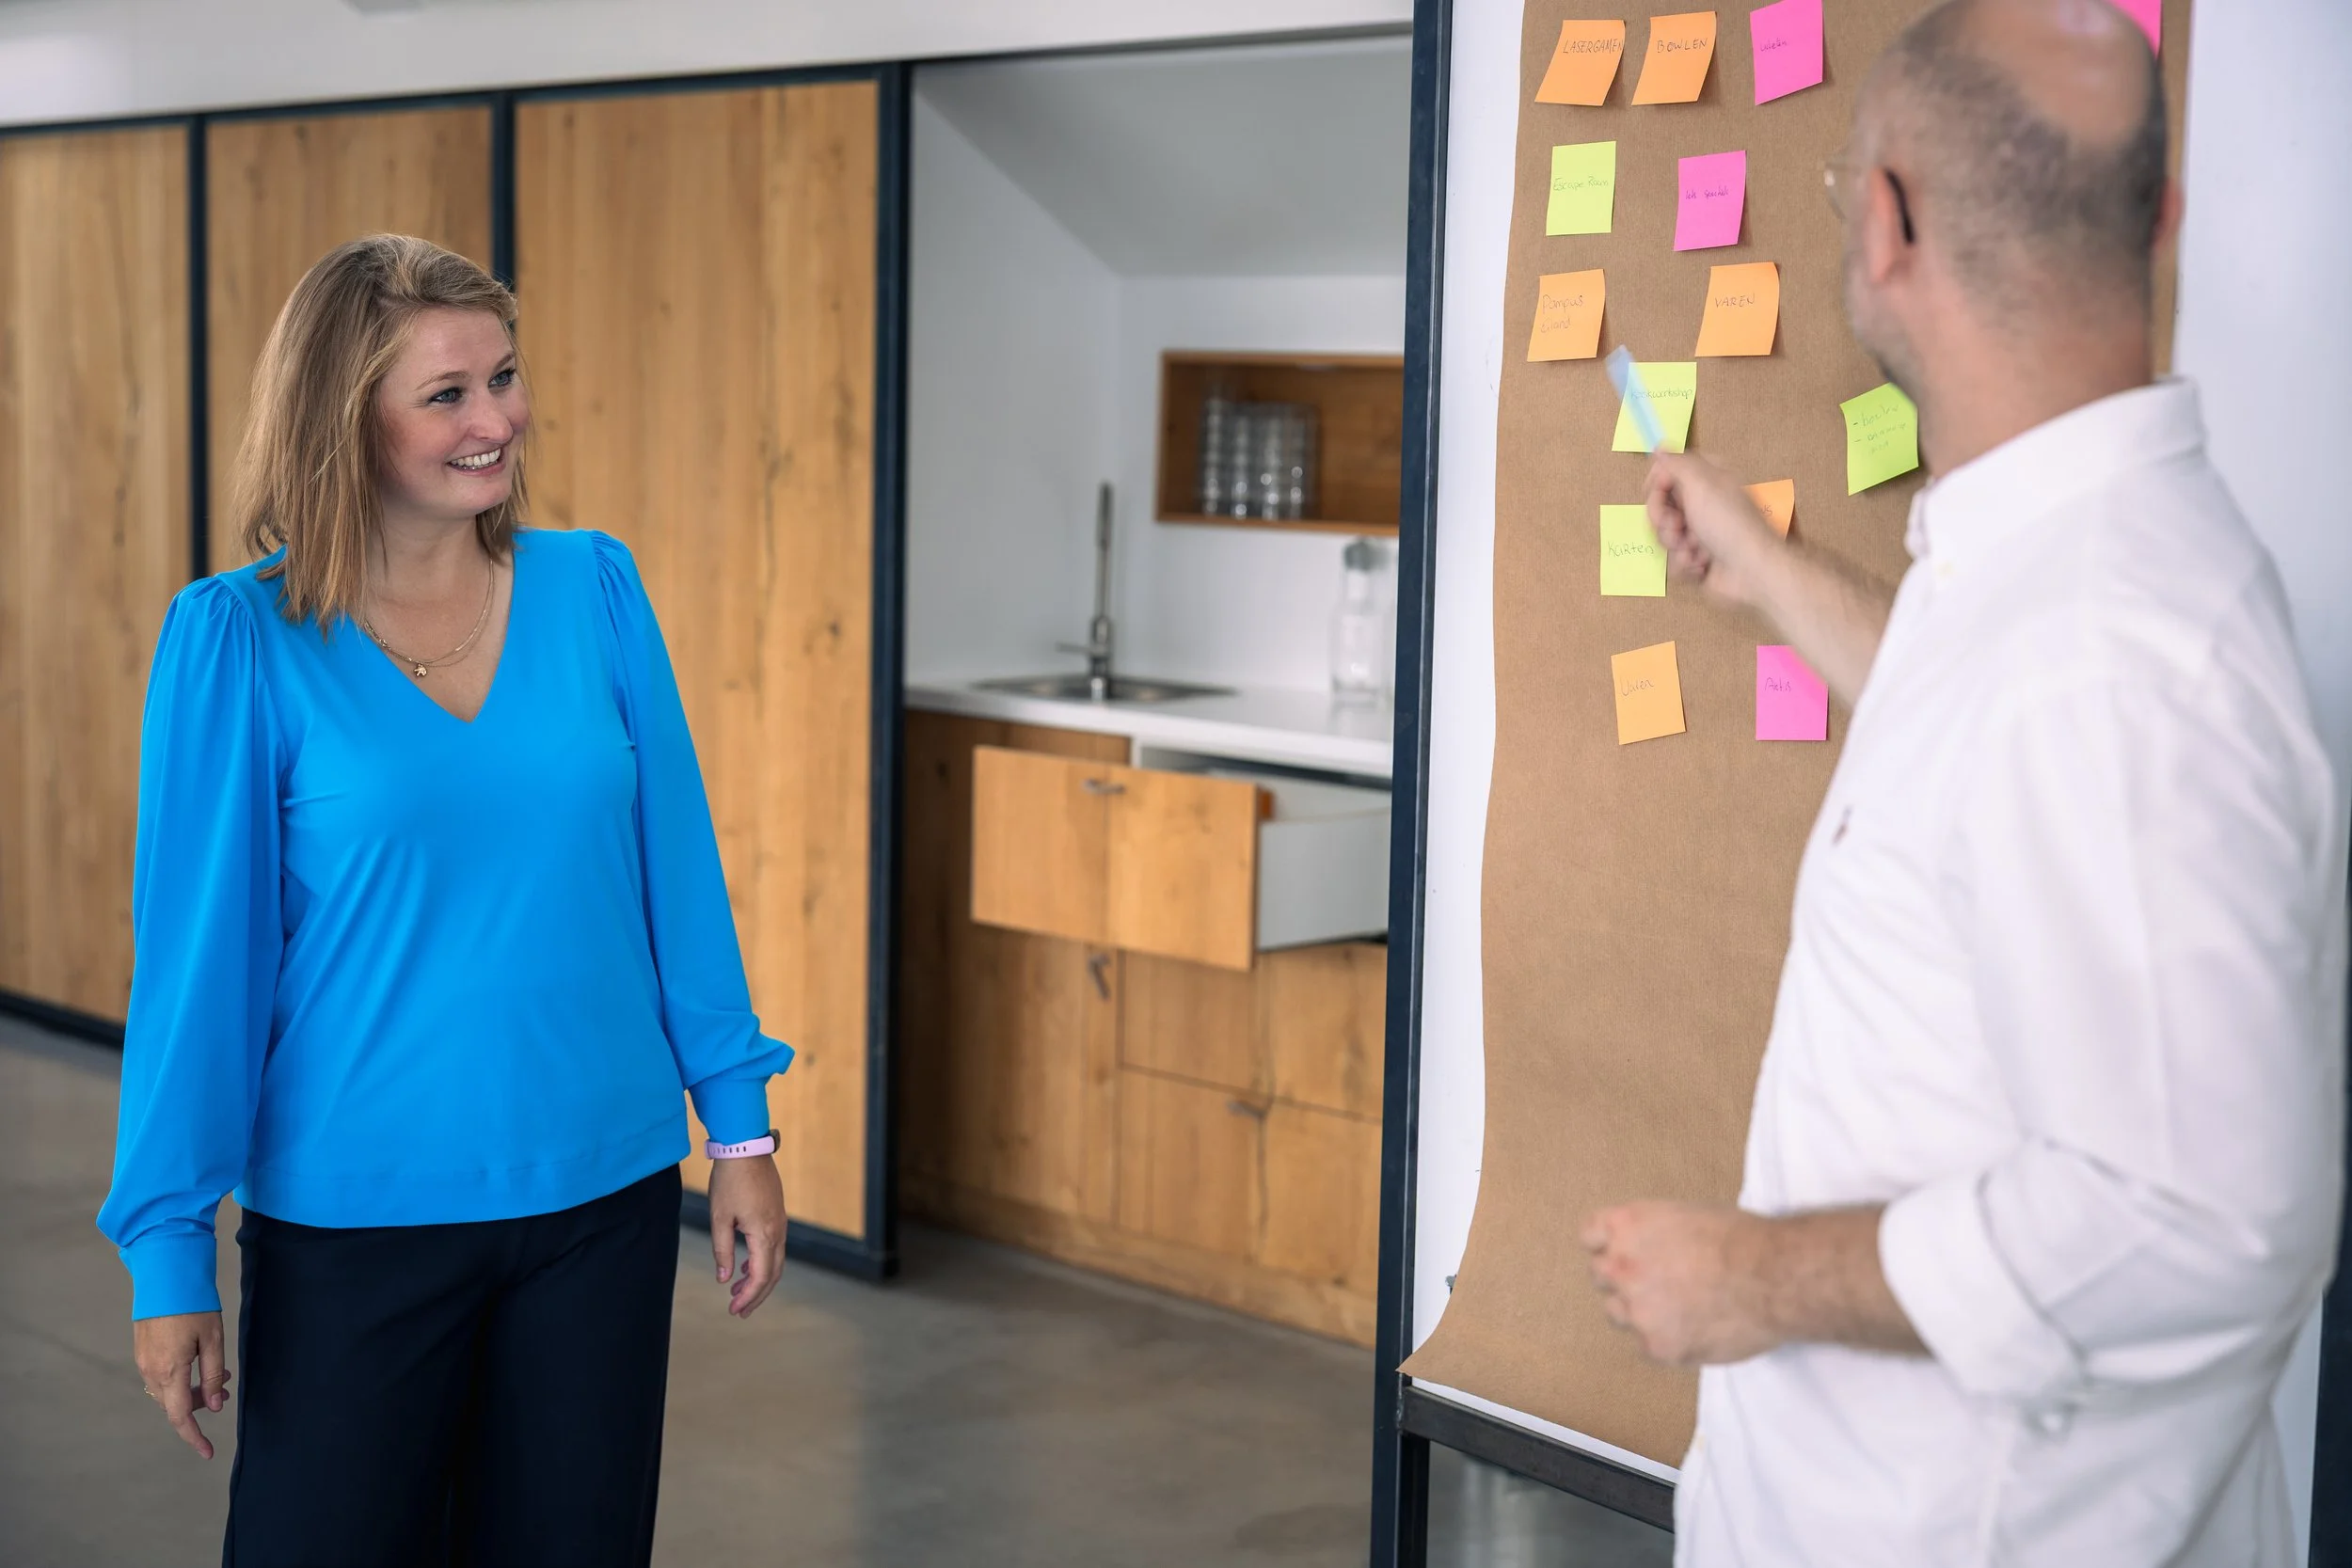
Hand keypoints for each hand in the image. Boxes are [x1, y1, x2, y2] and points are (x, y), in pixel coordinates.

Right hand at [133, 1311, 229, 1458]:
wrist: (165, 1276)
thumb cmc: (193, 1305)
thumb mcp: (212, 1340)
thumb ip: (211, 1376)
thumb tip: (213, 1407)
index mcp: (170, 1372)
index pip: (180, 1417)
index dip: (194, 1437)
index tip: (208, 1452)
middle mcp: (151, 1371)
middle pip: (174, 1406)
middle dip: (199, 1405)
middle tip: (224, 1388)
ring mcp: (143, 1362)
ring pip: (167, 1393)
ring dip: (191, 1391)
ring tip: (218, 1373)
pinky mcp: (141, 1352)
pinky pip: (159, 1378)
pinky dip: (179, 1380)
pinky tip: (197, 1363)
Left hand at [706, 1154, 786, 1318]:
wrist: (746, 1147)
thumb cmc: (730, 1181)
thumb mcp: (720, 1218)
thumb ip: (723, 1251)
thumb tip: (725, 1279)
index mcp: (765, 1234)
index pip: (760, 1277)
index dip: (748, 1297)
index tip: (733, 1310)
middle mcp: (778, 1231)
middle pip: (773, 1274)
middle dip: (756, 1295)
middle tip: (739, 1311)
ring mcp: (780, 1222)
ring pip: (775, 1261)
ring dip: (759, 1279)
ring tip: (739, 1292)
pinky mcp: (777, 1214)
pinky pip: (775, 1246)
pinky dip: (762, 1262)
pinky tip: (746, 1266)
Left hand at [1580, 1201, 1778, 1366]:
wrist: (1772, 1277)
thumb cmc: (1741, 1240)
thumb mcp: (1685, 1215)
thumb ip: (1652, 1236)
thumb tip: (1647, 1251)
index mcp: (1626, 1226)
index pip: (1589, 1236)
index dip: (1607, 1245)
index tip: (1621, 1252)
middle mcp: (1621, 1267)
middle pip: (1600, 1278)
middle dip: (1623, 1280)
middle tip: (1660, 1285)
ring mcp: (1636, 1310)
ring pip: (1618, 1316)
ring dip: (1641, 1314)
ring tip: (1683, 1309)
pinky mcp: (1656, 1346)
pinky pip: (1648, 1347)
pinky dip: (1668, 1342)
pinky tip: (1698, 1330)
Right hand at [1644, 452, 1783, 611]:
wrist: (1751, 572)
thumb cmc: (1728, 524)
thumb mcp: (1702, 484)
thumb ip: (1677, 463)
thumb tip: (1660, 446)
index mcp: (1710, 480)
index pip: (1673, 470)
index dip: (1659, 479)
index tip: (1653, 489)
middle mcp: (1704, 504)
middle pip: (1664, 504)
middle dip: (1664, 519)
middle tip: (1676, 525)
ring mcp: (1701, 533)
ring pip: (1666, 535)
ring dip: (1676, 544)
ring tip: (1694, 550)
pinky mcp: (1699, 560)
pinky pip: (1675, 559)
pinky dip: (1685, 564)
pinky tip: (1702, 565)